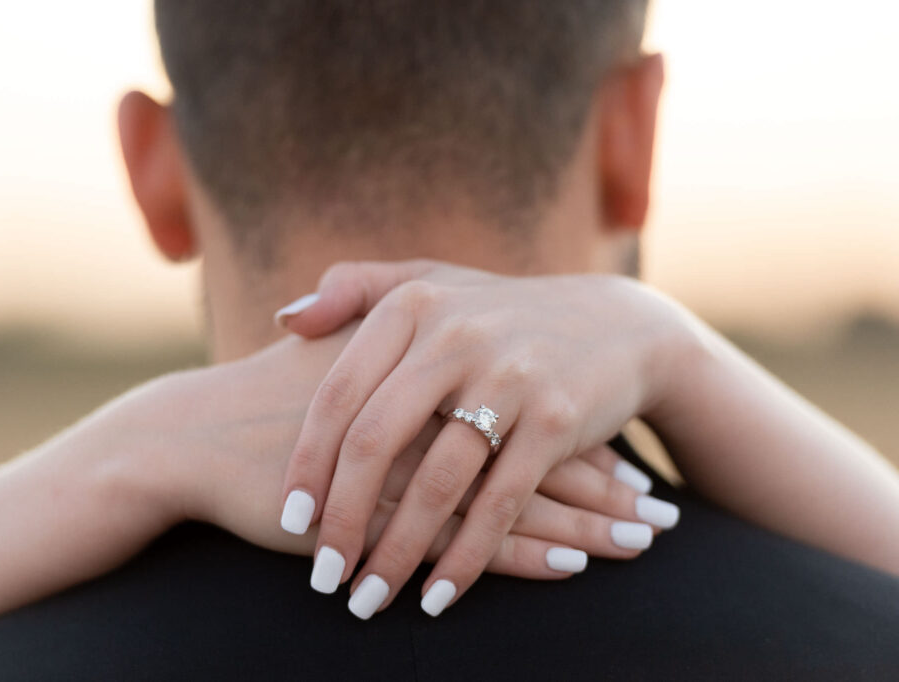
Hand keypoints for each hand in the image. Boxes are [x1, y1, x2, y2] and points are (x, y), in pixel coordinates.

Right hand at [0, 321, 651, 670]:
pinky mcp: (389, 509)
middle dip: (609, 486)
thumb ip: (395, 359)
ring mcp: (413, 460)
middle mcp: (434, 410)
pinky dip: (530, 550)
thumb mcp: (337, 362)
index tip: (631, 460)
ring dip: (591, 523)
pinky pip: (472, 532)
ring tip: (646, 541)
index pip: (526, 405)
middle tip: (664, 512)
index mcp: (430, 373)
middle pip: (542, 451)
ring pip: (523, 494)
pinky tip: (576, 564)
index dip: (583, 435)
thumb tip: (444, 371)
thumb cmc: (268, 404)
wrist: (199, 439)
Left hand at [278, 260, 688, 617]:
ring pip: (437, 483)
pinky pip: (500, 505)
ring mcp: (511, 378)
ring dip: (397, 552)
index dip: (308, 462)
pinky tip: (437, 597)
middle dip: (342, 518)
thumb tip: (286, 321)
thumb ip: (354, 289)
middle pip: (376, 442)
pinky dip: (466, 559)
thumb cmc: (501, 314)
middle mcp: (456, 337)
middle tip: (322, 573)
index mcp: (414, 306)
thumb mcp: (430, 281)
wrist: (618, 325)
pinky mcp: (558, 421)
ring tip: (368, 598)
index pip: (340, 394)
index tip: (290, 516)